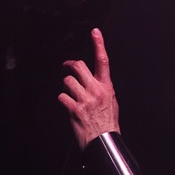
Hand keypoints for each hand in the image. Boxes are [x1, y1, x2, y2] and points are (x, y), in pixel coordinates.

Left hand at [58, 27, 119, 149]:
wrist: (104, 142)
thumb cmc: (108, 123)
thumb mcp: (112, 102)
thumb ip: (102, 88)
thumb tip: (94, 81)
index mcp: (106, 87)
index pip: (103, 61)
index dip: (99, 44)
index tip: (95, 32)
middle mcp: (96, 90)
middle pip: (79, 67)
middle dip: (71, 65)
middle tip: (68, 67)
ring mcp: (84, 99)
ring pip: (67, 82)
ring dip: (67, 87)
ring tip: (72, 96)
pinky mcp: (74, 109)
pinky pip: (62, 97)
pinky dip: (63, 100)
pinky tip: (69, 107)